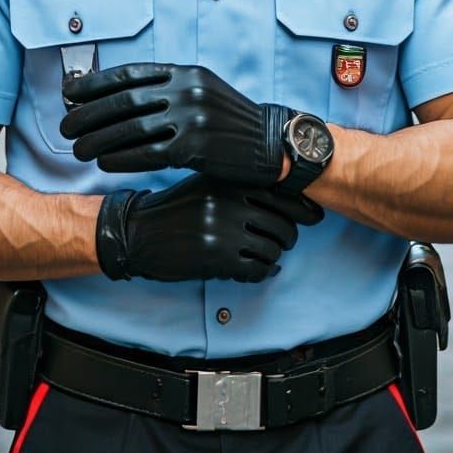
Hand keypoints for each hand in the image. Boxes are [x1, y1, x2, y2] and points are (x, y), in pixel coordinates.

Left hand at [61, 62, 292, 186]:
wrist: (270, 144)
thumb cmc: (230, 121)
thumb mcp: (203, 91)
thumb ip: (167, 88)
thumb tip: (121, 95)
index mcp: (185, 73)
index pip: (128, 74)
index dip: (94, 84)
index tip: (70, 94)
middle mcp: (186, 90)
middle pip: (123, 101)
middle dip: (87, 114)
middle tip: (65, 125)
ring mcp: (191, 118)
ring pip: (130, 129)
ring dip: (98, 140)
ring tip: (78, 149)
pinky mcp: (195, 147)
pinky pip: (147, 153)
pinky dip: (121, 158)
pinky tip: (105, 163)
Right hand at [95, 175, 323, 282]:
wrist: (139, 233)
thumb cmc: (176, 208)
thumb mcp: (208, 184)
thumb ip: (245, 186)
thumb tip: (294, 197)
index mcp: (230, 180)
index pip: (283, 193)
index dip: (304, 208)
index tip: (313, 216)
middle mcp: (230, 201)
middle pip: (284, 224)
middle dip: (288, 237)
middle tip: (283, 241)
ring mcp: (224, 230)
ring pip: (274, 249)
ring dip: (273, 256)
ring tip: (261, 255)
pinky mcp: (218, 259)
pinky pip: (258, 270)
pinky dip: (262, 273)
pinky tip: (254, 270)